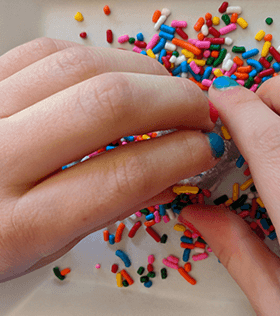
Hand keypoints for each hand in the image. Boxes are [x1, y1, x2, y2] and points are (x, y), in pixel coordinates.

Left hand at [0, 38, 221, 281]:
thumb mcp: (44, 249)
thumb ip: (110, 208)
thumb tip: (174, 171)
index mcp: (15, 226)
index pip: (125, 176)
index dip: (183, 154)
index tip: (208, 148)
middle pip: (108, 105)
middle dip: (176, 101)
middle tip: (202, 112)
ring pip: (80, 65)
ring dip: (145, 70)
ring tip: (169, 89)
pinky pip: (47, 50)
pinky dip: (99, 55)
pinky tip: (122, 72)